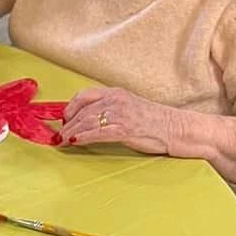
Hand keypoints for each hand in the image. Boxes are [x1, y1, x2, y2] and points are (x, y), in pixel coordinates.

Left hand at [58, 87, 182, 154]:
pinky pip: (97, 133)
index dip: (70, 108)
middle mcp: (116, 100)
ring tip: (61, 141)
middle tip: (59, 135)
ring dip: (71, 133)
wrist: (176, 128)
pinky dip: (82, 138)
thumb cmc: (153, 122)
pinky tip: (74, 142)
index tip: (64, 120)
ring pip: (86, 122)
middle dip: (67, 124)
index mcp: (116, 93)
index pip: (84, 96)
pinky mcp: (124, 128)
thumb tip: (86, 120)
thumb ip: (108, 110)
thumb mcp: (128, 108)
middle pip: (82, 111)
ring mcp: (120, 114)